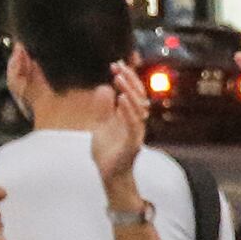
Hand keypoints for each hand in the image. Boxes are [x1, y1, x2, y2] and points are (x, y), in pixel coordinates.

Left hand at [92, 64, 149, 196]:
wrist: (110, 174)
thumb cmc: (109, 151)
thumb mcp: (101, 124)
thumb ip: (104, 108)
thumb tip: (104, 89)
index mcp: (129, 116)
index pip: (132, 92)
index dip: (127, 77)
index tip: (116, 64)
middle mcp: (136, 122)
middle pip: (139, 96)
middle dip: (129, 80)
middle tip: (117, 66)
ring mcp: (136, 132)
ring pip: (138, 108)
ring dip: (129, 91)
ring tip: (119, 78)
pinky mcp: (133, 143)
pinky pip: (134, 124)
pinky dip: (129, 111)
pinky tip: (122, 98)